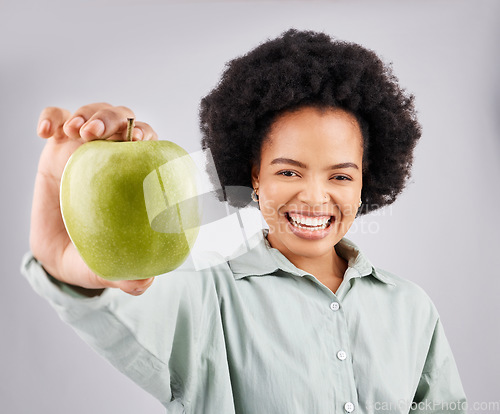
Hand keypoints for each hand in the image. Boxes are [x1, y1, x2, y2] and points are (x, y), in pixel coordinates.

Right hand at [30, 103, 157, 295]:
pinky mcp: (57, 146)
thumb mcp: (105, 266)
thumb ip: (126, 275)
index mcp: (133, 176)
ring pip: (91, 112)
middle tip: (99, 134)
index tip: (140, 140)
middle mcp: (112, 156)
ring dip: (87, 114)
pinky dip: (52, 117)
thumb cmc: (91, 252)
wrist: (58, 251)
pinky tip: (45, 132)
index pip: (147, 144)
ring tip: (77, 131)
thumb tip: (144, 283)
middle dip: (112, 118)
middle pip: (121, 119)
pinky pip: (56, 119)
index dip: (146, 134)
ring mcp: (85, 147)